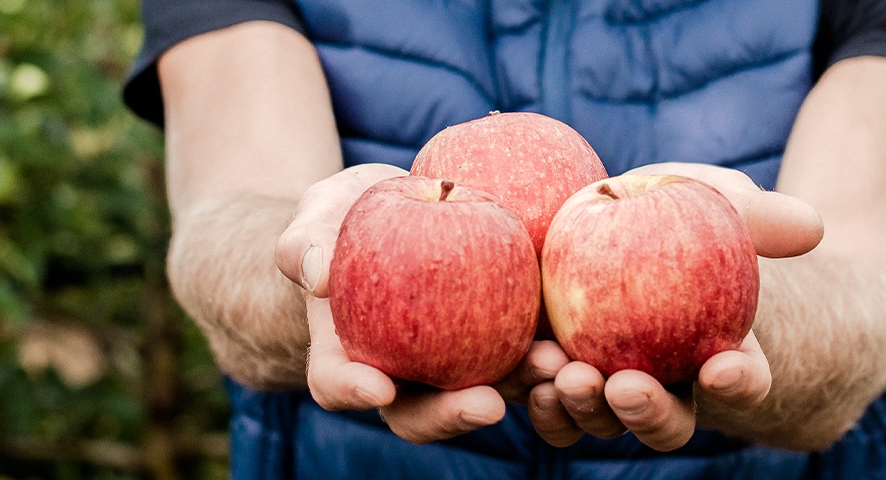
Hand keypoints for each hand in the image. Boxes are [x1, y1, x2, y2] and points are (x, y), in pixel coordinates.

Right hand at [275, 163, 565, 443]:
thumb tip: (317, 274)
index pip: (338, 383)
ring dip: (522, 390)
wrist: (399, 211)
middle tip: (486, 403)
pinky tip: (580, 338)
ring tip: (551, 369)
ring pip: (487, 393)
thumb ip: (306, 242)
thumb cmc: (345, 217)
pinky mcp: (502, 343)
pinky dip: (553, 354)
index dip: (354, 391)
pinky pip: (528, 357)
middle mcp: (400, 376)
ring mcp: (454, 366)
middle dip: (455, 415)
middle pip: (422, 413)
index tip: (377, 386)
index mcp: (345, 356)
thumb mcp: (317, 216)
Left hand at [528, 162, 822, 450]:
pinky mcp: (554, 378)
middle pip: (666, 422)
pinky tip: (526, 372)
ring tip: (564, 377)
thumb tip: (811, 226)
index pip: (742, 381)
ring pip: (601, 421)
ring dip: (584, 409)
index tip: (723, 369)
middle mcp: (667, 386)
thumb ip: (758, 215)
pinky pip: (548, 404)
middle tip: (626, 386)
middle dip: (646, 412)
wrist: (610, 217)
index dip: (740, 384)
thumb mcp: (714, 200)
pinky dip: (536, 396)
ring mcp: (608, 388)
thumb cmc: (677, 208)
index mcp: (720, 354)